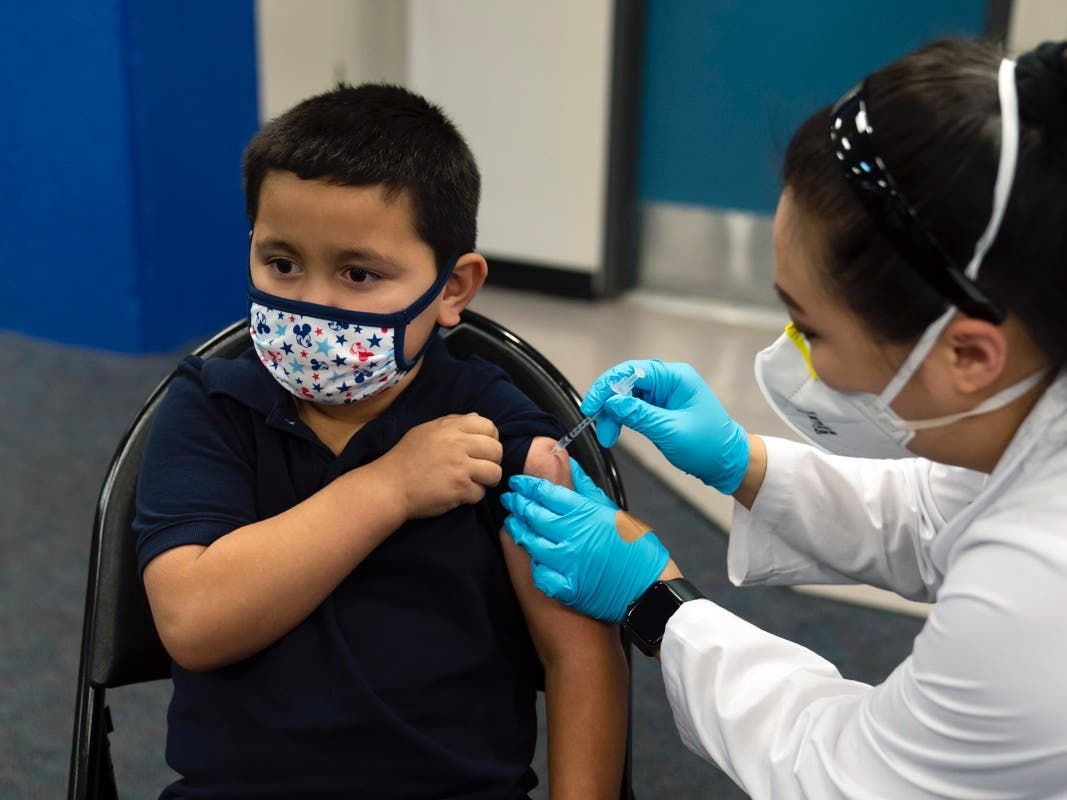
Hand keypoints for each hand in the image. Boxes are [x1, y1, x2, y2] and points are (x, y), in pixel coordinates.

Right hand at [379, 413, 502, 517]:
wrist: (390, 486)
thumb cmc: (406, 458)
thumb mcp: (426, 431)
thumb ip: (453, 423)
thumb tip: (478, 418)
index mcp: (450, 428)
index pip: (488, 426)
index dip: (491, 438)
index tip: (483, 449)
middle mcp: (457, 444)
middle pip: (496, 449)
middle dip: (493, 460)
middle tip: (481, 468)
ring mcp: (460, 467)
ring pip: (494, 472)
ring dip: (487, 480)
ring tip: (475, 482)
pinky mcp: (460, 489)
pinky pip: (481, 493)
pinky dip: (472, 496)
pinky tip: (460, 494)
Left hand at [501, 458, 668, 623]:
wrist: (649, 588)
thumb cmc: (637, 549)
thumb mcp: (614, 512)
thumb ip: (587, 489)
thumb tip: (570, 464)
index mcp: (585, 513)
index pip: (546, 493)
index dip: (527, 486)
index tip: (518, 483)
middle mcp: (572, 535)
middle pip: (533, 515)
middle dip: (518, 504)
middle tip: (511, 499)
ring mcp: (567, 562)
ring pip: (530, 542)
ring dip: (519, 530)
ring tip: (514, 523)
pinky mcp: (566, 587)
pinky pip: (539, 573)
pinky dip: (534, 563)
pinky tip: (532, 556)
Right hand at [582, 360, 749, 493]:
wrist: (727, 462)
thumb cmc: (709, 446)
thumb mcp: (670, 431)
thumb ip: (639, 415)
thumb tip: (612, 402)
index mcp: (675, 378)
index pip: (632, 371)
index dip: (607, 386)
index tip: (592, 405)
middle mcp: (668, 381)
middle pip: (625, 382)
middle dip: (607, 402)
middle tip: (596, 423)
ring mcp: (663, 394)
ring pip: (625, 396)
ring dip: (612, 414)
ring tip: (607, 435)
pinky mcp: (659, 408)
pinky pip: (632, 407)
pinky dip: (620, 419)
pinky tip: (614, 431)